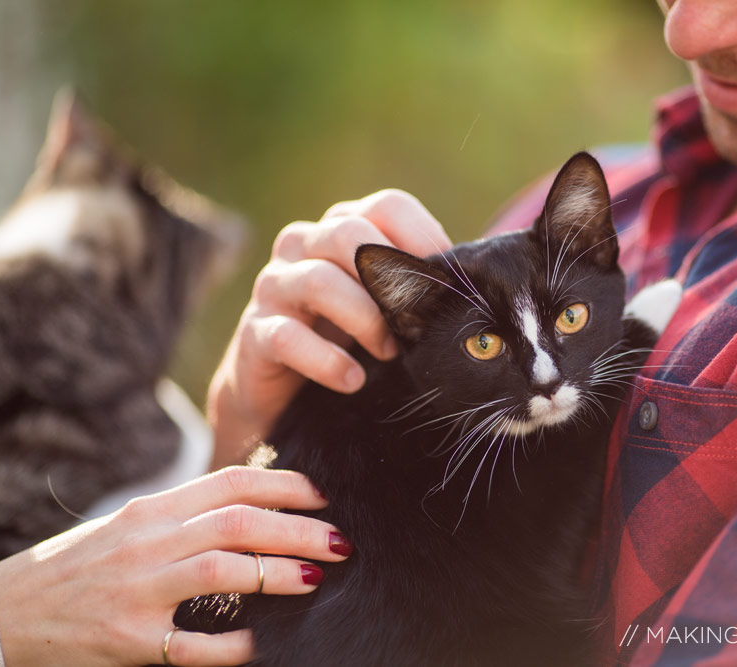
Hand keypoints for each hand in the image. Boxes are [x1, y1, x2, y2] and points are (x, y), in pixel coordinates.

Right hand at [0, 467, 347, 666]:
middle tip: (340, 541)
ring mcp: (137, 592)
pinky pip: (193, 644)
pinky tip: (259, 643)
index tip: (322, 497)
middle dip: (298, 530)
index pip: (230, 482)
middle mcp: (148, 543)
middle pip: (238, 522)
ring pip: (222, 571)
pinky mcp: (128, 641)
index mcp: (152, 510)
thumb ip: (185, 514)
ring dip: (277, 574)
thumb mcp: (130, 525)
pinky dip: (233, 644)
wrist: (6, 612)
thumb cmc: (81, 566)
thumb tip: (256, 507)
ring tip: (315, 579)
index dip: (285, 485)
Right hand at [207, 189, 451, 466]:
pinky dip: (328, 361)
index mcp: (343, 227)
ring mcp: (274, 285)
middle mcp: (304, 244)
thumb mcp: (390, 305)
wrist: (285, 393)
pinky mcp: (255, 333)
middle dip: (392, 283)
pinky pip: (287, 336)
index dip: (425, 240)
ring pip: (318, 282)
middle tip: (417, 326)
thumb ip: (423, 287)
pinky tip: (353, 379)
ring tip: (390, 354)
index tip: (453, 284)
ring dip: (365, 320)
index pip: (388, 206)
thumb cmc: (351, 339)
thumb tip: (482, 284)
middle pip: (349, 234)